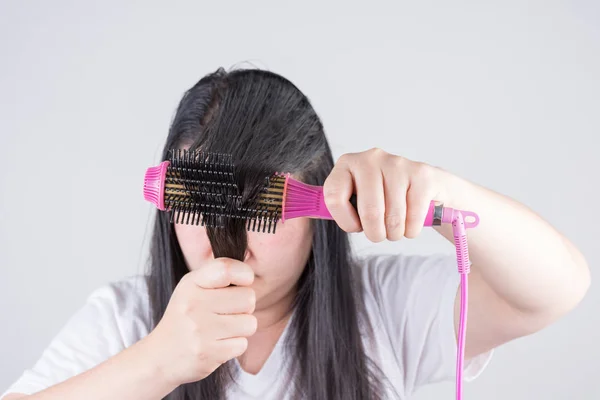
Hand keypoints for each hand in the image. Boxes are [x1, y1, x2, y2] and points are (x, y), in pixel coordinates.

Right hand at [143, 258, 256, 386]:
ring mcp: (201, 330)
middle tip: (228, 312)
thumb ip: (218, 275)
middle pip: (248, 298)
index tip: (243, 282)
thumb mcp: (192, 288)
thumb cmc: (185, 317)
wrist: (159, 357)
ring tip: (222, 329)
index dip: (244, 273)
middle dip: (245, 306)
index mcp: (191, 284)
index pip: (227, 269)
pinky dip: (234, 345)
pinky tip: (217, 343)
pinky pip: (242, 344)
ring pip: (249, 323)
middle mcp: (194, 304)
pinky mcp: (208, 353)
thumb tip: (249, 272)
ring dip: (241, 328)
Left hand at [323, 148, 446, 241]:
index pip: (333, 196)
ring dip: (394, 233)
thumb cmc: (383, 197)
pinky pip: (413, 217)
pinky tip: (410, 223)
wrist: (426, 187)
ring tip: (395, 228)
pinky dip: (411, 230)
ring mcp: (397, 164)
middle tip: (379, 235)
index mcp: (347, 164)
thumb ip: (336, 205)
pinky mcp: (421, 174)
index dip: (344, 220)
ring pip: (393, 217)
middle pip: (369, 211)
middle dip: (375, 233)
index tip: (355, 228)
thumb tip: (300, 212)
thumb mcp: (356, 198)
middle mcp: (370, 158)